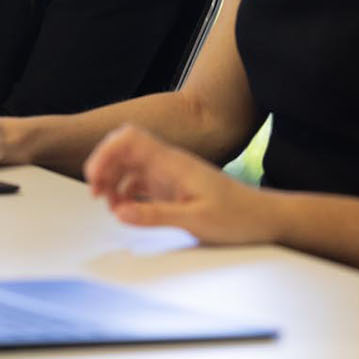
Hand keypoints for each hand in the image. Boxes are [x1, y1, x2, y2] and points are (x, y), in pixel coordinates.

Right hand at [83, 125, 273, 244]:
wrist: (265, 218)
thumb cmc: (238, 217)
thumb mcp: (196, 220)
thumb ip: (156, 215)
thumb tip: (119, 212)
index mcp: (173, 162)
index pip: (128, 139)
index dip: (105, 153)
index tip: (94, 180)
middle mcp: (168, 163)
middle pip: (123, 149)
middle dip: (103, 168)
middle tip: (97, 196)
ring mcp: (169, 174)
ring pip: (129, 166)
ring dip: (113, 182)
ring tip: (111, 207)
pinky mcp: (172, 188)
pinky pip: (140, 183)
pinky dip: (126, 194)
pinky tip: (127, 211)